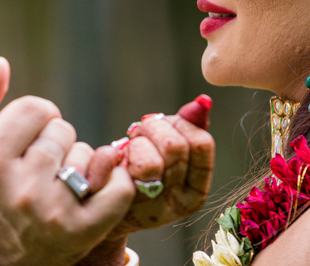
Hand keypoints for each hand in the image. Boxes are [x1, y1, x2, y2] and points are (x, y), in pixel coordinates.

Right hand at [0, 58, 136, 265]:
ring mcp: (55, 213)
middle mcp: (21, 189)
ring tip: (58, 184)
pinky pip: (120, 187)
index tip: (27, 138)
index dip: (35, 118)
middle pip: (63, 129)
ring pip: (90, 155)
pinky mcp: (85, 232)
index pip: (37, 108)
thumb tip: (0, 63)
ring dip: (80, 164)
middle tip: (40, 167)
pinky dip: (114, 183)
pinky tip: (94, 190)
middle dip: (55, 142)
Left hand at [94, 95, 215, 238]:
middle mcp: (177, 203)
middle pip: (175, 147)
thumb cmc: (142, 172)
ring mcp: (149, 207)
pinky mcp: (122, 203)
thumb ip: (188, 129)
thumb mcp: (169, 152)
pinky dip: (117, 154)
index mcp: (196, 191)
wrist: (106, 204)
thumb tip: (203, 102)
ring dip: (137, 142)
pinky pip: (122, 169)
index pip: (201, 143)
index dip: (181, 123)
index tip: (168, 123)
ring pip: (150, 162)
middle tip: (142, 130)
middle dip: (155, 127)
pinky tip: (117, 159)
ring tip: (130, 145)